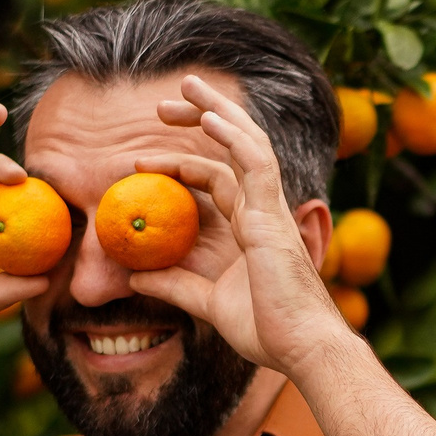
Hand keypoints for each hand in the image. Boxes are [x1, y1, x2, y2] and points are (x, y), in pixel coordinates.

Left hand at [130, 75, 339, 371]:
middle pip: (235, 148)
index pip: (219, 178)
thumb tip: (134, 277)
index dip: (183, 163)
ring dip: (217, 112)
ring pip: (248, 144)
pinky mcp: (273, 218)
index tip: (142, 161)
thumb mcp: (208, 304)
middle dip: (203, 119)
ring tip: (186, 87)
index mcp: (253, 227)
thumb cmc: (267, 331)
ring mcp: (271, 211)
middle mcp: (264, 211)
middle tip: (164, 104)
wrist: (301, 349)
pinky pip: (255, 164)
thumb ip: (174, 286)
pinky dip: (232, 137)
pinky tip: (209, 119)